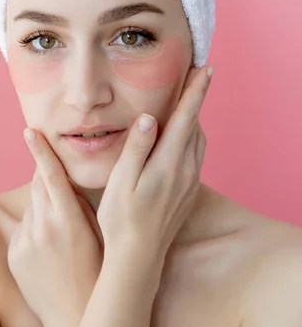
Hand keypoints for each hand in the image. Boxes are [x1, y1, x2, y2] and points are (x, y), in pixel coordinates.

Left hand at [7, 131, 103, 326]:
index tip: (30, 132)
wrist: (74, 313)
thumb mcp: (97, 232)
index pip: (50, 176)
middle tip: (55, 178)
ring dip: (42, 208)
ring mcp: (25, 242)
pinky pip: (22, 229)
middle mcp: (43, 227)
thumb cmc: (96, 270)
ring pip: (30, 208)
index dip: (41, 151)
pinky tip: (48, 248)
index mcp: (68, 219)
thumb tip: (67, 184)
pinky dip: (33, 229)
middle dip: (44, 177)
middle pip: (37, 186)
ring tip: (59, 231)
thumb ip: (79, 205)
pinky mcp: (14, 255)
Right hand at [97, 64, 212, 280]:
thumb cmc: (122, 219)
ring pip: (198, 140)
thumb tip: (147, 117)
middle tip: (193, 76)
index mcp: (169, 163)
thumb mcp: (121, 181)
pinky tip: (179, 137)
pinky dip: (191, 137)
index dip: (196, 91)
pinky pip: (196, 155)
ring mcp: (190, 182)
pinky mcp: (189, 192)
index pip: (186, 118)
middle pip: (196, 125)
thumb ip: (136, 148)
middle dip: (196, 99)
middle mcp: (186, 170)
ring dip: (194, 118)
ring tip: (185, 102)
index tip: (205, 68)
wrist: (138, 258)